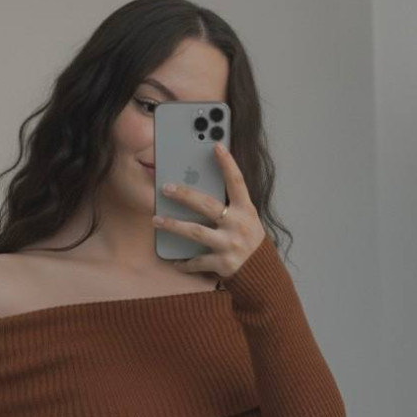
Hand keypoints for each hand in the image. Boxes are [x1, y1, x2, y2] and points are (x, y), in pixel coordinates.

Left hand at [153, 141, 265, 277]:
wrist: (261, 271)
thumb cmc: (247, 239)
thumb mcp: (245, 218)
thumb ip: (229, 204)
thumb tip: (199, 185)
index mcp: (246, 210)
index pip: (237, 182)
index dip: (228, 163)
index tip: (216, 146)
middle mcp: (238, 225)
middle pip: (207, 205)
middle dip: (184, 195)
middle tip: (165, 188)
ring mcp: (230, 244)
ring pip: (196, 232)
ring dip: (173, 226)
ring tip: (156, 220)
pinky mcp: (223, 263)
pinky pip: (197, 261)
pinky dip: (184, 262)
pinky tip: (173, 261)